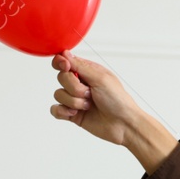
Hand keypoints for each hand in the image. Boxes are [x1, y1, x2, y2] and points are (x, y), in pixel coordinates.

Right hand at [49, 53, 176, 169]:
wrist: (123, 125)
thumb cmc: (118, 101)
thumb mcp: (100, 78)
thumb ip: (80, 65)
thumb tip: (64, 54)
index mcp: (87, 71)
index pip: (64, 61)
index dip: (61, 63)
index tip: (67, 67)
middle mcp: (80, 84)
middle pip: (61, 78)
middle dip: (74, 87)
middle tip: (89, 93)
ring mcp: (75, 99)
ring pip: (58, 94)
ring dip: (73, 101)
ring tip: (89, 106)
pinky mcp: (72, 114)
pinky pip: (55, 110)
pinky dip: (63, 112)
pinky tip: (75, 114)